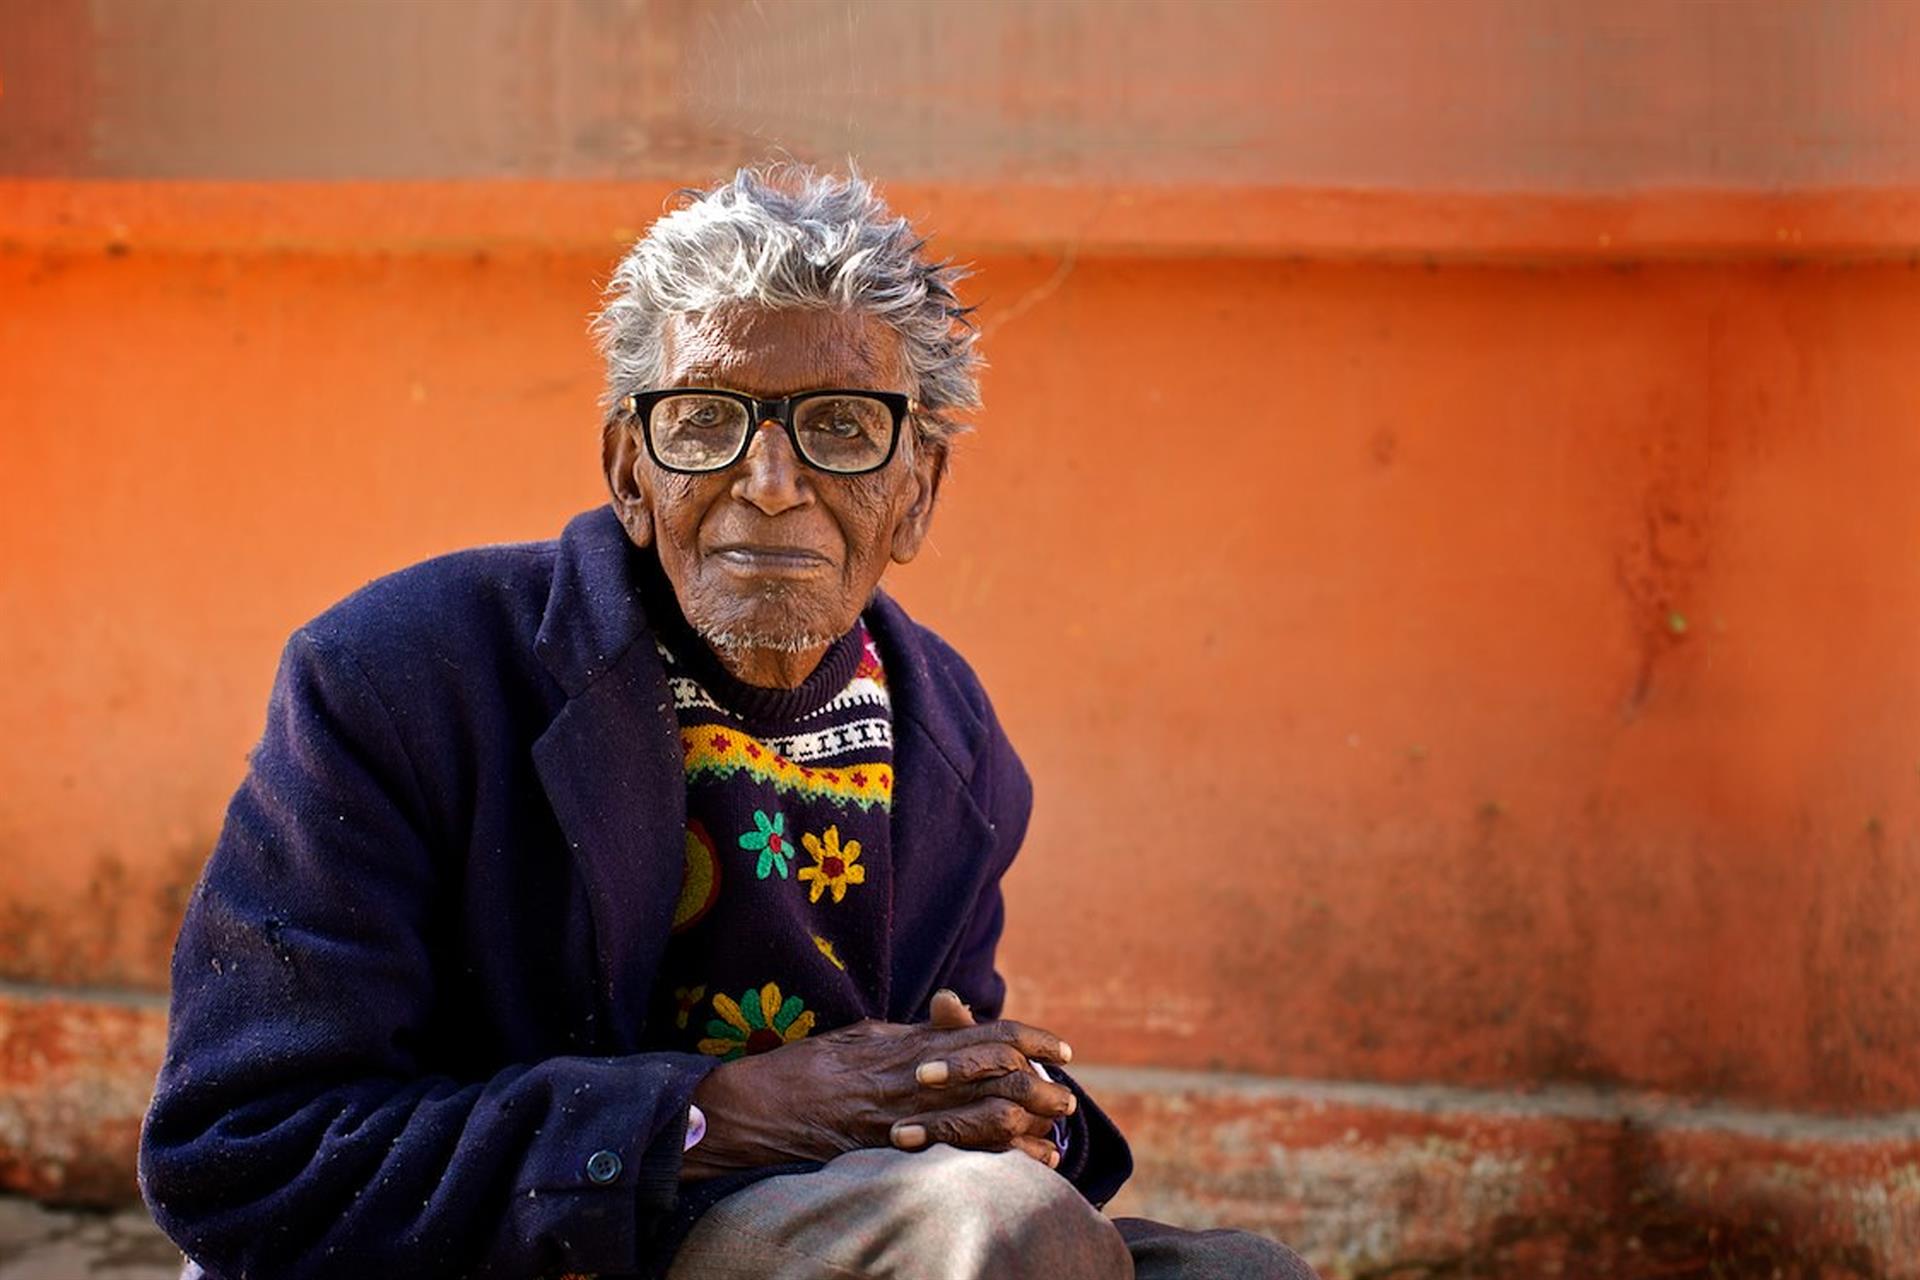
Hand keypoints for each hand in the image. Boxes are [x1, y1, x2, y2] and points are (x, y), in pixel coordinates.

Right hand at [681, 990, 1075, 1178]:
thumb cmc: (805, 1070)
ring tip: (1056, 1133)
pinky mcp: (888, 1151)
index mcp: (907, 1042)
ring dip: (1027, 1125)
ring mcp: (902, 1117)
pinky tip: (1022, 1166)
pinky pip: (954, 1155)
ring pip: (982, 1117)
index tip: (1061, 1049)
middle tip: (1068, 1097)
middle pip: (995, 1075)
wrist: (753, 1111)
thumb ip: (911, 1029)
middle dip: (1040, 1085)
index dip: (1030, 1038)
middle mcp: (911, 1077)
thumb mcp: (863, 1035)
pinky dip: (996, 1159)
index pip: (985, 1033)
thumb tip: (951, 1016)